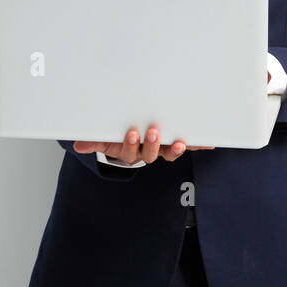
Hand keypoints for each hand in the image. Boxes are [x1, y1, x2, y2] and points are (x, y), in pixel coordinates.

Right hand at [73, 123, 213, 163]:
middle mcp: (147, 153)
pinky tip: (208, 143)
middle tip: (153, 132)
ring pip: (169, 152)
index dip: (131, 144)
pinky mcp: (176, 144)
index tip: (132, 133)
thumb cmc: (118, 136)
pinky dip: (198, 145)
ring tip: (180, 143)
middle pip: (151, 154)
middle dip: (152, 144)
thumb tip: (78, 145)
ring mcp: (162, 149)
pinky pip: (188, 146)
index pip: (129, 152)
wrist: (132, 136)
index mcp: (130, 151)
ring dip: (175, 149)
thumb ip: (94, 142)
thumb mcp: (105, 139)